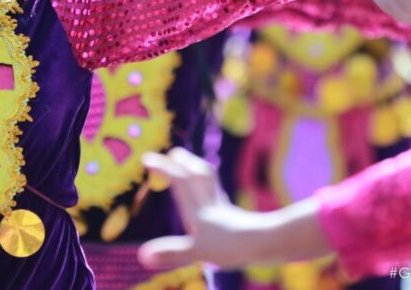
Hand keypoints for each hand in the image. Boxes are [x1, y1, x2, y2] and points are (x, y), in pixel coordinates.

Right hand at [137, 149, 275, 269]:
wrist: (268, 242)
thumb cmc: (233, 245)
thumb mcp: (198, 252)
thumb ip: (172, 253)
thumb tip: (142, 255)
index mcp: (198, 209)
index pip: (179, 181)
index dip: (164, 168)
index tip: (146, 158)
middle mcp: (211, 203)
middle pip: (198, 174)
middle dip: (183, 162)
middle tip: (172, 154)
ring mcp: (224, 210)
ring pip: (210, 181)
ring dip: (197, 170)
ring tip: (190, 167)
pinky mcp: (236, 218)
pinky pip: (219, 196)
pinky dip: (210, 189)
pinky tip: (213, 197)